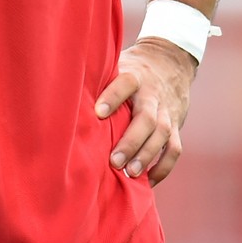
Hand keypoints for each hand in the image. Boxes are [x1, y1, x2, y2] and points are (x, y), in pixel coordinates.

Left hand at [94, 38, 195, 185]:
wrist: (171, 62)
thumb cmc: (134, 69)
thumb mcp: (119, 65)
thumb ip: (101, 79)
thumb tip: (64, 95)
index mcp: (136, 76)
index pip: (126, 83)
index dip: (112, 97)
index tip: (98, 113)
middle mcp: (153, 94)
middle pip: (147, 118)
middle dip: (131, 141)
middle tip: (114, 161)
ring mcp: (167, 111)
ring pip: (162, 134)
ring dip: (146, 155)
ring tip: (130, 174)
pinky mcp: (177, 125)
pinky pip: (174, 149)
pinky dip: (163, 167)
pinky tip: (148, 180)